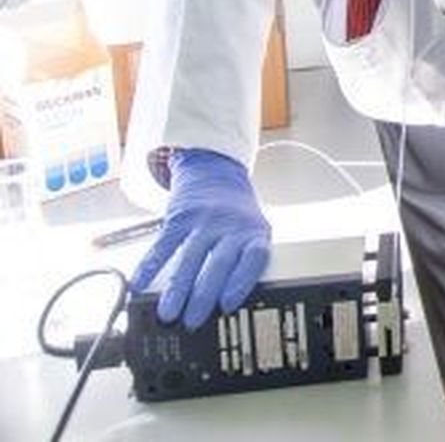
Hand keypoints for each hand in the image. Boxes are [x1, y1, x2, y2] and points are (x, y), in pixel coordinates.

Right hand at [130, 149, 270, 329]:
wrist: (217, 173)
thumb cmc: (237, 216)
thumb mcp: (253, 233)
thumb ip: (245, 263)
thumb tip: (231, 309)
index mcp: (254, 234)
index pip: (254, 258)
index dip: (242, 282)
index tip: (228, 305)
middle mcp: (230, 227)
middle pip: (219, 263)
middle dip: (204, 295)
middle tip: (193, 321)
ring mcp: (204, 221)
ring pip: (189, 257)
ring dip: (177, 288)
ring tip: (167, 314)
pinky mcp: (178, 218)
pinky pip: (163, 245)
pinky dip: (149, 267)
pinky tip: (138, 285)